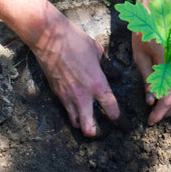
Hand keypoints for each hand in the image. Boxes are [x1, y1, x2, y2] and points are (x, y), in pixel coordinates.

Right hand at [31, 17, 119, 136]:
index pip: (111, 108)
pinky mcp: (56, 93)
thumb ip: (106, 66)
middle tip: (102, 132)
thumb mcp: (97, 52)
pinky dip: (72, 114)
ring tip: (88, 123)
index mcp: (98, 84)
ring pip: (75, 123)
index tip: (121, 122)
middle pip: (90, 127)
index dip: (118, 118)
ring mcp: (67, 96)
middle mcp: (83, 95)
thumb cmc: (75, 41)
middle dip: (97, 133)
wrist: (49, 38)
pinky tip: (76, 110)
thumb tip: (111, 72)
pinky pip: (66, 110)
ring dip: (83, 125)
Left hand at [132, 32, 170, 124]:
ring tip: (163, 107)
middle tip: (157, 116)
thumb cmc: (146, 31)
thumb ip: (148, 81)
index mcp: (170, 66)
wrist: (160, 10)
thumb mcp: (141, 57)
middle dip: (170, 113)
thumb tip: (151, 101)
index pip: (167, 99)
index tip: (150, 121)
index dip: (159, 113)